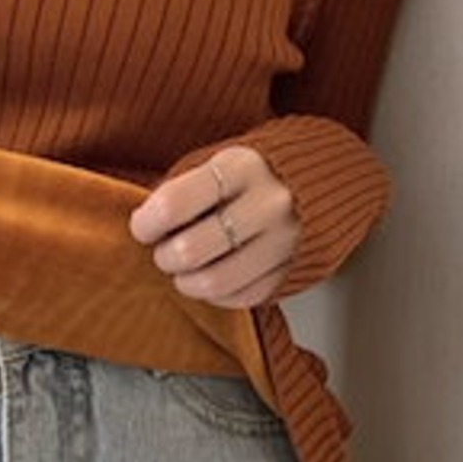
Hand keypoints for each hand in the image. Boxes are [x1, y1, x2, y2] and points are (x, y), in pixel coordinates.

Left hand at [129, 146, 299, 309]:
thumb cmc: (246, 173)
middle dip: (164, 256)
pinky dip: (217, 295)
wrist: (318, 177)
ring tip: (184, 268)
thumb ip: (180, 189)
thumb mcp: (214, 163)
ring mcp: (285, 239)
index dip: (146, 223)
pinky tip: (212, 275)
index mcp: (240, 166)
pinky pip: (242, 298)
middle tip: (165, 249)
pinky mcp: (293, 269)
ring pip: (215, 282)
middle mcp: (268, 202)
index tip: (144, 226)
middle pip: (191, 250)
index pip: (173, 204)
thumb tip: (145, 227)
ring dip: (186, 281)